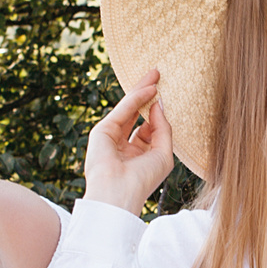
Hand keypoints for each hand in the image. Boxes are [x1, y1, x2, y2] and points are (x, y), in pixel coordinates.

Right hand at [83, 69, 173, 213]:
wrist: (120, 192)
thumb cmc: (144, 180)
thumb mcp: (163, 153)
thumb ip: (163, 128)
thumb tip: (158, 104)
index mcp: (137, 154)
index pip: (147, 127)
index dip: (156, 112)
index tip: (164, 96)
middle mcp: (123, 145)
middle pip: (136, 113)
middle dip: (147, 95)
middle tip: (157, 75)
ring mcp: (111, 137)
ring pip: (128, 108)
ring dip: (142, 90)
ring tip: (155, 75)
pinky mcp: (102, 131)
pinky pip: (123, 110)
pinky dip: (136, 98)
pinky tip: (149, 89)